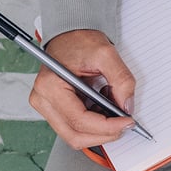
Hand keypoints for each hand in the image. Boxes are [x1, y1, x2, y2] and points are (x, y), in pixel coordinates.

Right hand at [29, 29, 136, 148]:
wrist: (69, 35)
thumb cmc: (80, 41)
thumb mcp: (106, 54)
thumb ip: (121, 80)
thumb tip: (127, 107)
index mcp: (51, 86)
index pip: (79, 120)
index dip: (107, 126)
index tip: (127, 121)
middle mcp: (43, 100)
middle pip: (75, 135)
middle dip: (104, 133)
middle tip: (125, 124)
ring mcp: (46, 107)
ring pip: (75, 135)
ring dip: (99, 129)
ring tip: (112, 107)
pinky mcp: (53, 109)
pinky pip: (75, 127)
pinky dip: (94, 124)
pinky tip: (102, 106)